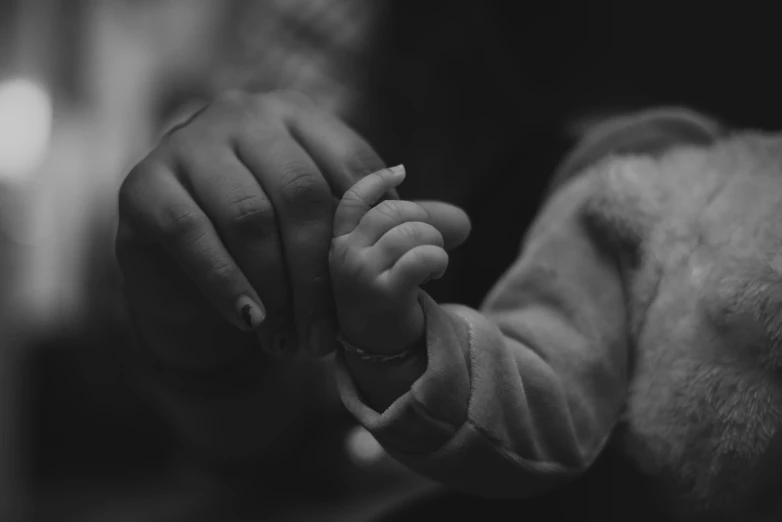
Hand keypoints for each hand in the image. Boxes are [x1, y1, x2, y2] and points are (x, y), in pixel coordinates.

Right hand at [116, 90, 471, 368]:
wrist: (183, 264)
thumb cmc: (271, 239)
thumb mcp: (330, 227)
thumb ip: (388, 223)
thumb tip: (461, 227)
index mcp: (298, 116)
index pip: (348, 168)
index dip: (366, 236)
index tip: (375, 291)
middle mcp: (243, 117)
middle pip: (301, 194)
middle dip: (320, 275)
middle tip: (327, 336)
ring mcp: (188, 146)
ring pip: (248, 218)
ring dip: (277, 289)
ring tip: (292, 342)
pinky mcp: (145, 187)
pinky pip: (191, 236)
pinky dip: (226, 283)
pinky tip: (251, 322)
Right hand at [330, 165, 470, 353]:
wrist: (378, 352)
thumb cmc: (383, 297)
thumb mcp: (382, 257)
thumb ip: (404, 230)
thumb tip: (462, 222)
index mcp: (336, 240)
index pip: (352, 198)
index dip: (378, 181)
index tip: (400, 172)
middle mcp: (340, 254)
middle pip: (391, 211)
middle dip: (421, 221)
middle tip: (428, 242)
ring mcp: (358, 274)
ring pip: (410, 231)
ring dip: (434, 243)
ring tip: (433, 262)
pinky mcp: (381, 294)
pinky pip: (422, 256)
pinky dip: (438, 260)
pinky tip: (435, 273)